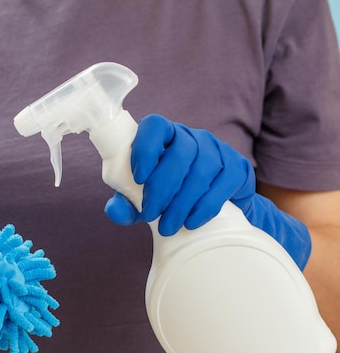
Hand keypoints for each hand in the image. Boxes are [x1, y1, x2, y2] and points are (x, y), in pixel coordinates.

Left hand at [104, 114, 310, 269]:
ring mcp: (218, 149)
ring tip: (168, 226)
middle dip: (162, 187)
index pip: (155, 126)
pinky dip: (205, 206)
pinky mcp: (237, 167)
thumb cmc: (171, 197)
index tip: (138, 177)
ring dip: (182, 202)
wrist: (217, 209)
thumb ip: (125, 203)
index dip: (146, 148)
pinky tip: (191, 222)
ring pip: (202, 169)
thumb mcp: (144, 199)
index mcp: (165, 136)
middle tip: (151, 214)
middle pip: (180, 153)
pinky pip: (224, 183)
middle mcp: (192, 137)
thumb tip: (114, 210)